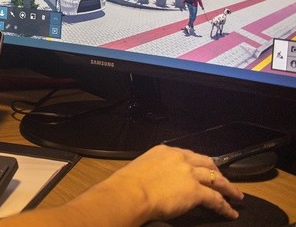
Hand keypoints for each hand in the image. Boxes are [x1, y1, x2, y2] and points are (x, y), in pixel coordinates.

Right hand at [109, 145, 243, 221]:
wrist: (131, 193)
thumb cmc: (128, 184)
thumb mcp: (142, 167)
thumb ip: (155, 169)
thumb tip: (159, 179)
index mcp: (165, 151)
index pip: (189, 155)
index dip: (199, 163)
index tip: (203, 168)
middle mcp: (180, 158)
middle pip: (207, 164)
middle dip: (217, 172)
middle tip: (224, 181)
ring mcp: (190, 174)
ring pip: (216, 179)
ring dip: (228, 188)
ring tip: (236, 196)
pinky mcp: (196, 191)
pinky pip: (216, 199)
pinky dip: (225, 206)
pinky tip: (230, 212)